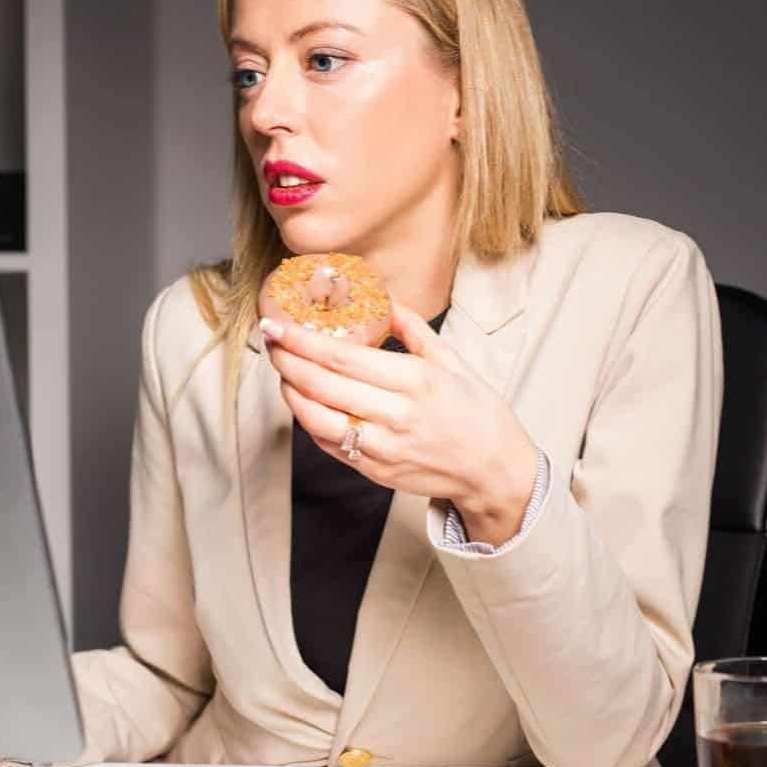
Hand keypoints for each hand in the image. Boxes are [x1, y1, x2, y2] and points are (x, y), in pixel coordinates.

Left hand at [261, 299, 539, 545]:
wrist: (493, 469)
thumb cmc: (476, 412)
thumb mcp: (451, 360)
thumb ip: (411, 326)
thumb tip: (381, 295)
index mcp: (416, 381)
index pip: (343, 358)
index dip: (302, 341)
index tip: (278, 326)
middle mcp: (396, 416)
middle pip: (323, 386)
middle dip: (288, 361)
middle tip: (272, 342)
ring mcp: (383, 448)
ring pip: (317, 420)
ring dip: (292, 393)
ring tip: (284, 371)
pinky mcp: (376, 471)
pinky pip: (330, 445)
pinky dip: (310, 422)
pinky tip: (306, 402)